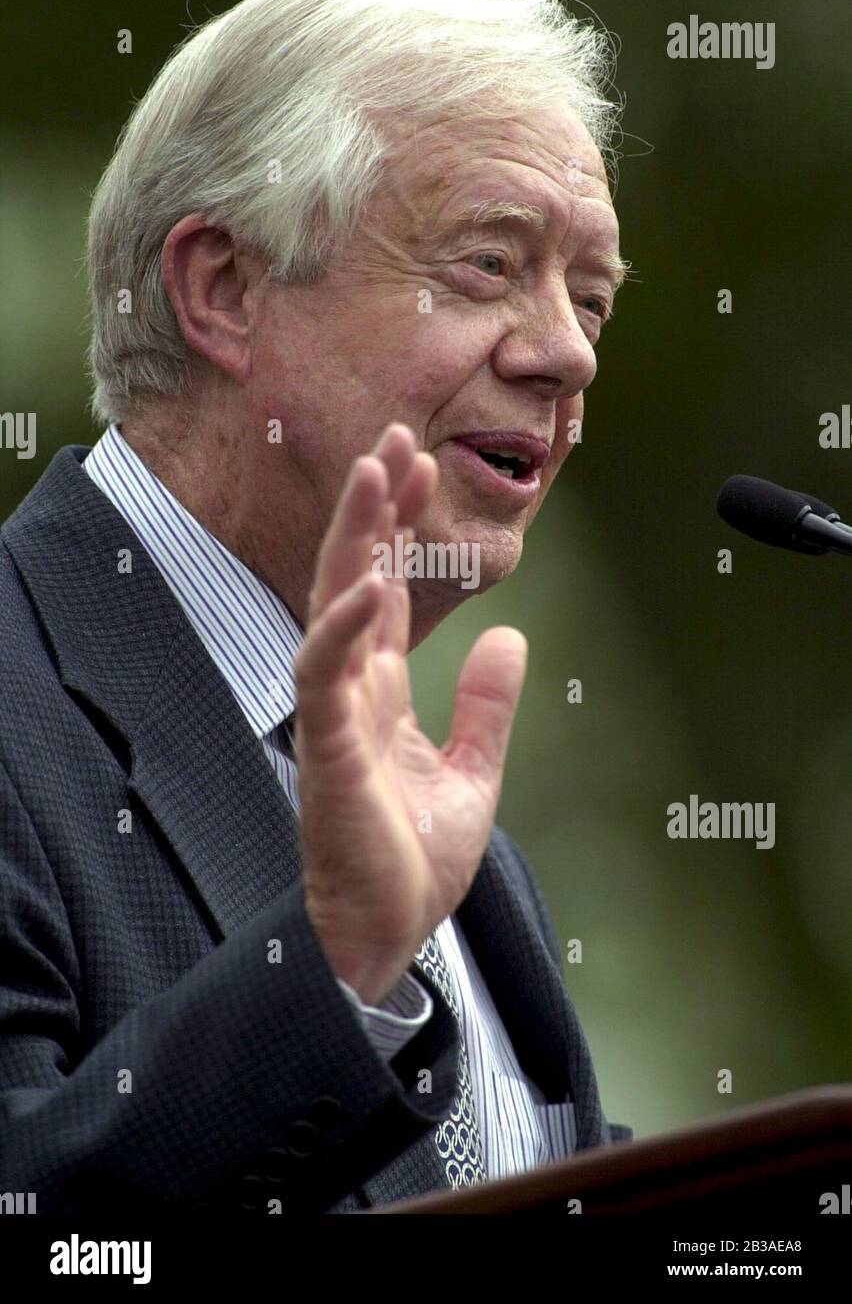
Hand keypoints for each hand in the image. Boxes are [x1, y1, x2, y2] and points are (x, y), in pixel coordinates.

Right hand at [295, 423, 526, 1005]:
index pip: (386, 589)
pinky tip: (364, 585)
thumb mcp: (474, 770)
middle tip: (393, 436)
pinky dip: (341, 628)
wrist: (392, 934)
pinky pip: (325, 676)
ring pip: (333, 606)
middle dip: (373, 508)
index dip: (399, 526)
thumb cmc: (415, 860)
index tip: (420, 463)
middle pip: (356, 577)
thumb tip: (508, 639)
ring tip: (372, 472)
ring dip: (352, 540)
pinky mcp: (327, 750)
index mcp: (380, 691)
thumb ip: (484, 705)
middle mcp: (351, 690)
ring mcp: (335, 715)